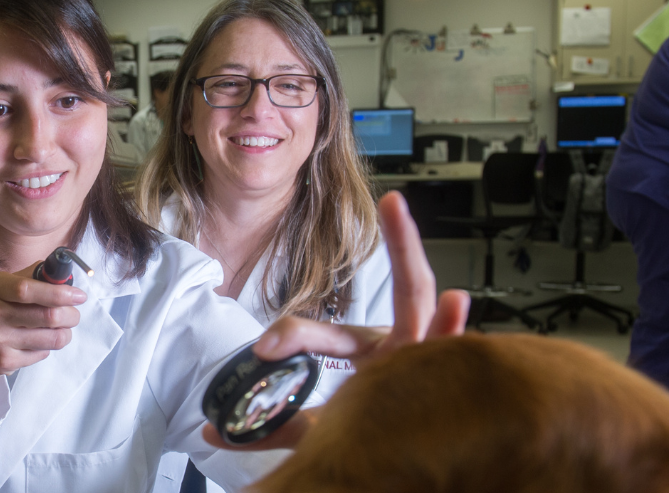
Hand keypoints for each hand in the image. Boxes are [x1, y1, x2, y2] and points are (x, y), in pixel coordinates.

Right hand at [0, 262, 85, 394]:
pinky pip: (41, 354)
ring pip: (51, 338)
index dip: (59, 292)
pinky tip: (38, 342)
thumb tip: (60, 271)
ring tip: (62, 329)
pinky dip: (47, 347)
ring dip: (64, 333)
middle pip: (47, 315)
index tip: (78, 295)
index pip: (29, 289)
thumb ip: (26, 277)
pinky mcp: (4, 362)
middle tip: (75, 314)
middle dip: (71, 315)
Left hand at [202, 190, 469, 448]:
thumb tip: (212, 432)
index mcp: (373, 355)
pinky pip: (445, 350)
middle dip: (399, 245)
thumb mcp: (317, 430)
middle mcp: (401, 348)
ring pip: (416, 304)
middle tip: (393, 203)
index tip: (264, 345)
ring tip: (402, 216)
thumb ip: (272, 425)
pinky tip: (456, 302)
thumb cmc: (369, 440)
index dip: (296, 334)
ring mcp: (424, 359)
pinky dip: (451, 327)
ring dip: (415, 260)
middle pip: (397, 292)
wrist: (398, 472)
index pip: (330, 333)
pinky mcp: (437, 379)